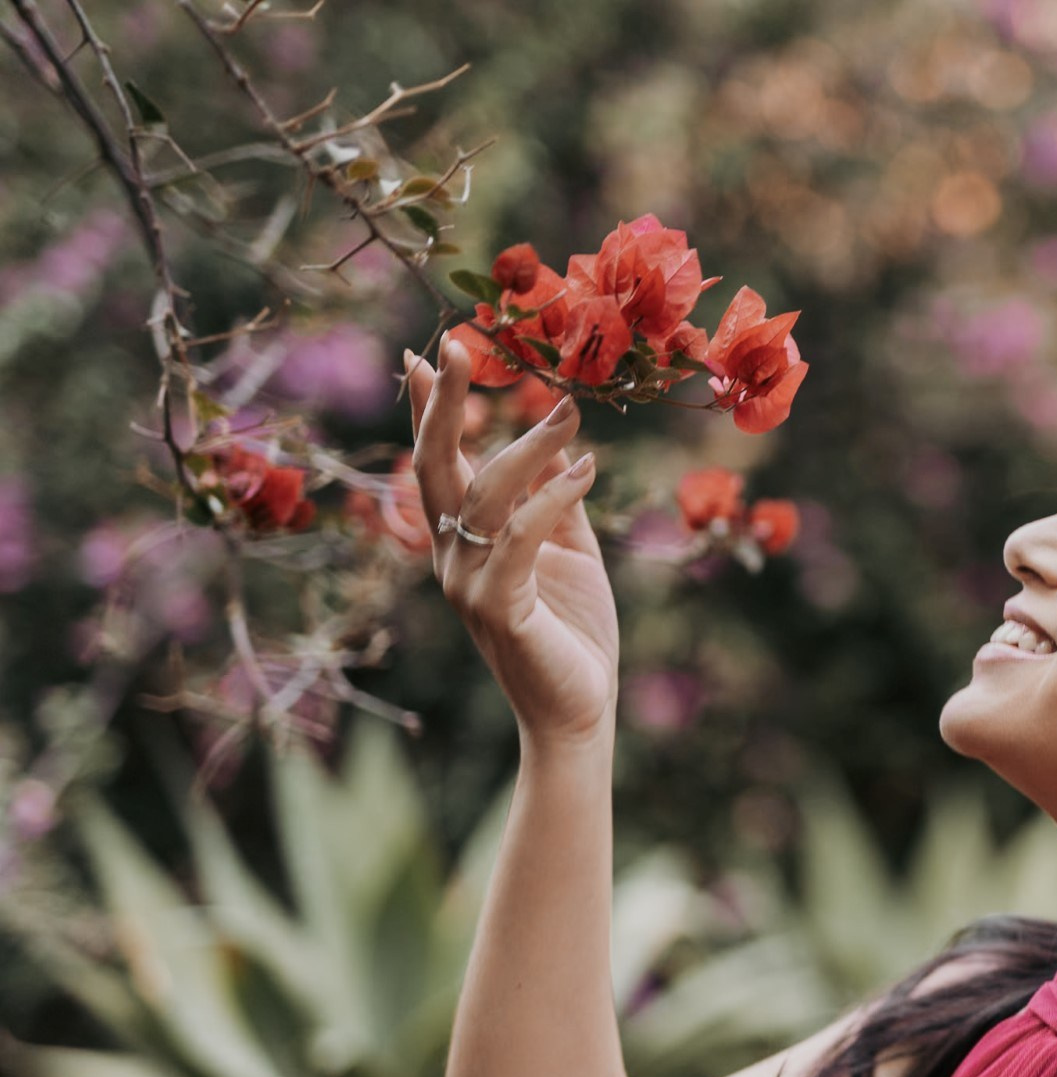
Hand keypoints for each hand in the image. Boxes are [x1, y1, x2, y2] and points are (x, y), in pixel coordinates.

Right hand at [406, 342, 618, 747]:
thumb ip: (556, 501)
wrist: (580, 710)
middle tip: (459, 346)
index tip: (427, 354)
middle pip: (437, 466)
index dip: (432, 409)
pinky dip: (553, 498)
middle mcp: (453, 555)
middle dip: (446, 404)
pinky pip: (520, 536)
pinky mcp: (497, 607)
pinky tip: (588, 469)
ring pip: (484, 493)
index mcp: (465, 538)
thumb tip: (561, 445)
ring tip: (571, 411)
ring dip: (527, 445)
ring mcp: (468, 582)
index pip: (441, 462)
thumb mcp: (570, 551)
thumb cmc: (574, 632)